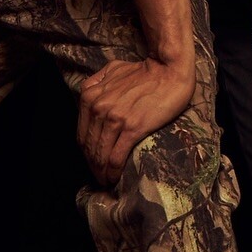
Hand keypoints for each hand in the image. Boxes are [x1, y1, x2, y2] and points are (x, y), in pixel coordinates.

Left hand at [77, 56, 195, 186]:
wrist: (169, 70)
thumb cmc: (144, 71)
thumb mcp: (112, 70)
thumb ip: (96, 82)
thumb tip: (89, 96)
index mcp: (90, 96)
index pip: (81, 134)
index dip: (85, 153)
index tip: (92, 163)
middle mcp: (99, 107)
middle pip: (89, 147)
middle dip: (92, 166)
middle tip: (99, 177)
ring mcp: (115, 118)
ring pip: (100, 155)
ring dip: (101, 173)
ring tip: (106, 181)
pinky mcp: (133, 128)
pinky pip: (116, 157)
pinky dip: (113, 171)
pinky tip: (114, 178)